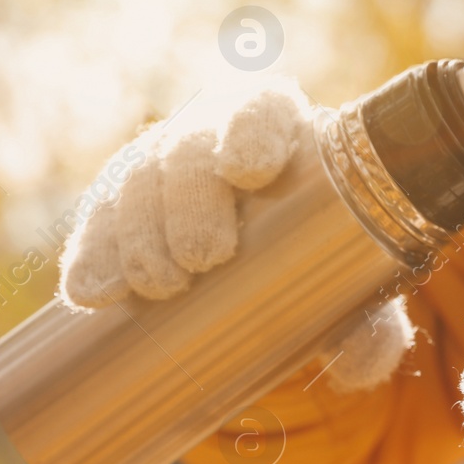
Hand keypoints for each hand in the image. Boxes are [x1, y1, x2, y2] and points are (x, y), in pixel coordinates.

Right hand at [58, 86, 412, 392]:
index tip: (245, 169)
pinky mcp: (120, 207)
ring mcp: (161, 168)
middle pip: (189, 148)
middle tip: (201, 259)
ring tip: (154, 288)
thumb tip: (360, 356)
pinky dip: (90, 255)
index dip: (249, 129)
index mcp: (285, 132)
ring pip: (136, 180)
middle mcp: (215, 136)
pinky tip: (90, 293)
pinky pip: (97, 221)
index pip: (262, 107)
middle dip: (188, 200)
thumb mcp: (359, 290)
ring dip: (137, 233)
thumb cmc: (329, 258)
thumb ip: (373, 323)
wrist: (281, 265)